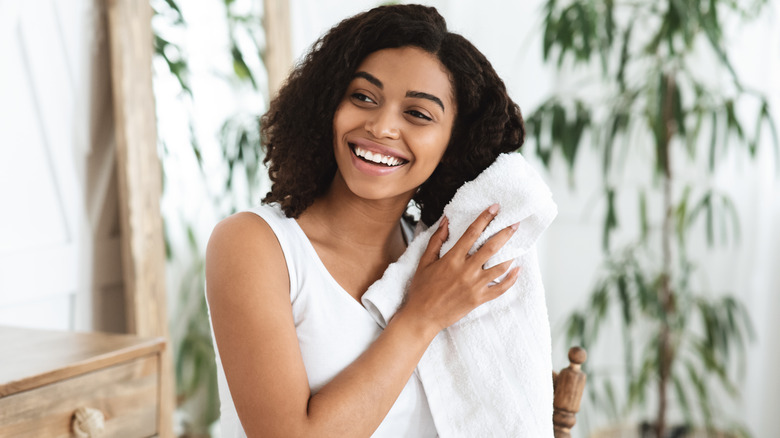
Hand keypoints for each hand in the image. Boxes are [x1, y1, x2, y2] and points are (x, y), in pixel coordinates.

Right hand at [400, 204, 520, 334]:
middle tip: (515, 224)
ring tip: (517, 245)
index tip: (495, 208)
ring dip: (510, 254)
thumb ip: (437, 240)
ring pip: (500, 266)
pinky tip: (517, 269)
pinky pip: (501, 288)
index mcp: (452, 259)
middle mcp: (466, 270)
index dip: (485, 218)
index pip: (472, 233)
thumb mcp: (425, 261)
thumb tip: (445, 221)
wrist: (422, 316)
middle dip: (505, 233)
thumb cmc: (422, 289)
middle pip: (491, 247)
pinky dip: (511, 279)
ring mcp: (475, 286)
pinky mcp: (479, 299)